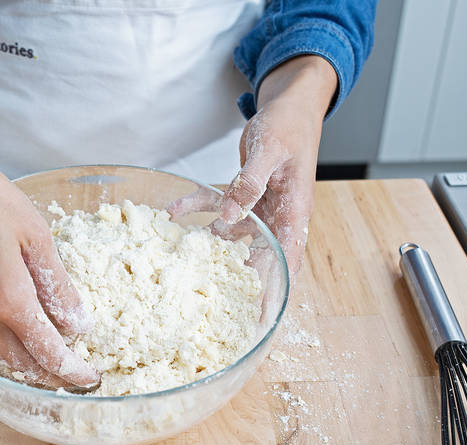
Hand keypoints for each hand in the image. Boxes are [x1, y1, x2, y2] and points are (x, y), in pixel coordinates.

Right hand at [0, 145, 99, 390]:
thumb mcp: (36, 236)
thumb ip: (57, 285)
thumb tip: (78, 323)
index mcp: (9, 299)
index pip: (47, 352)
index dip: (71, 370)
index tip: (90, 378)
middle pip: (23, 364)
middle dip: (52, 376)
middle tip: (76, 376)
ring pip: (1, 356)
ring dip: (29, 366)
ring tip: (53, 363)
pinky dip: (8, 349)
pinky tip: (22, 338)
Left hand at [168, 55, 337, 277]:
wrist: (289, 106)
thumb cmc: (290, 126)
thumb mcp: (270, 151)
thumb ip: (250, 182)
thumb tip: (230, 214)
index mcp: (293, 213)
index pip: (287, 260)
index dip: (273, 289)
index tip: (259, 316)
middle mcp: (277, 217)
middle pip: (256, 257)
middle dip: (232, 278)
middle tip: (206, 299)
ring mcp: (259, 209)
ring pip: (229, 236)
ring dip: (203, 244)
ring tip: (176, 258)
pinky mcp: (243, 196)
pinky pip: (217, 208)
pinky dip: (196, 209)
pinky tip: (173, 212)